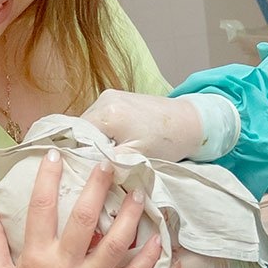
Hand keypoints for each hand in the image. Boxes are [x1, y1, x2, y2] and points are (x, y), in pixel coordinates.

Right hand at [0, 150, 161, 267]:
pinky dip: (147, 259)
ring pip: (116, 245)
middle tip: (109, 164)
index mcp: (35, 258)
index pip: (41, 208)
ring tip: (140, 193)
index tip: (57, 155)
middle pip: (84, 218)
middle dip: (98, 187)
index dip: (48, 178)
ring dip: (130, 216)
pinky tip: (158, 238)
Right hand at [82, 90, 202, 160]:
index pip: (77, 137)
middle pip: (82, 129)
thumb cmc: (167, 141)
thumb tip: (89, 172)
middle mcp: (105, 99)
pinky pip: (100, 117)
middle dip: (88, 147)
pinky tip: (116, 143)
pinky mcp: (118, 97)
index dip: (79, 155)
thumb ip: (110, 163)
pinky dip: (104, 131)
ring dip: (96, 140)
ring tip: (110, 154)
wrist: (190, 122)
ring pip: (91, 124)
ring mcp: (110, 95)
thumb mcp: (136, 157)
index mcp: (107, 113)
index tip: (85, 170)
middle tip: (97, 165)